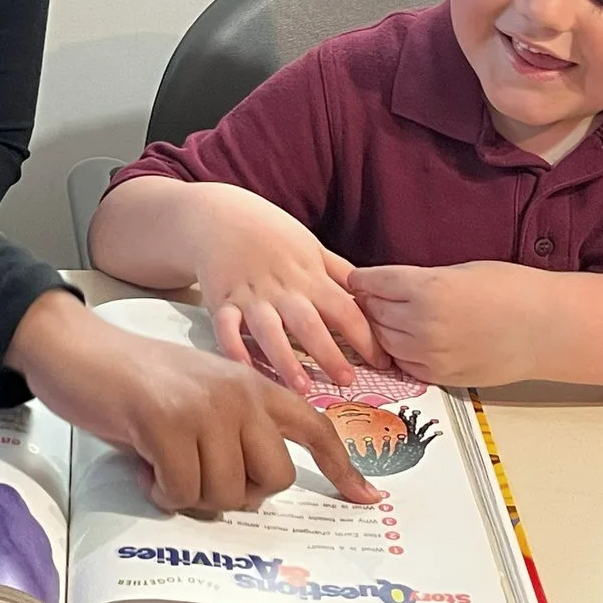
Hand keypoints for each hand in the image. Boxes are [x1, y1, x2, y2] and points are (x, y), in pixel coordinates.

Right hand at [5, 290, 382, 513]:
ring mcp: (206, 406)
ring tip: (163, 460)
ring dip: (190, 491)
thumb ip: (236, 428)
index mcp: (252, 383)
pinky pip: (183, 490)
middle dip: (237, 492)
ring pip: (226, 492)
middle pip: (272, 478)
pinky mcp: (167, 423)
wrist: (78, 349)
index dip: (341, 466)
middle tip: (199, 472)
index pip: (314, 426)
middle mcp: (239, 392)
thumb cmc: (136, 380)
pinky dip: (162, 491)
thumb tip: (257, 487)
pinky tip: (146, 465)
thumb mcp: (202, 393)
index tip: (364, 496)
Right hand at [186, 185, 380, 391]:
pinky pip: (226, 328)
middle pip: (309, 323)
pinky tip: (245, 370)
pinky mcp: (221, 300)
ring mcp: (250, 295)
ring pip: (269, 330)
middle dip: (329, 353)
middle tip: (347, 381)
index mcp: (309, 276)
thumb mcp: (311, 246)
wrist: (219, 216)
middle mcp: (282, 288)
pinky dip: (234, 349)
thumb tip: (371, 294)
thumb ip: (338, 273)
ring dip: (285, 359)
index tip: (382, 361)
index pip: (344, 308)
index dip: (365, 336)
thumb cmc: (271, 233)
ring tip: (302, 387)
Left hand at [348, 261, 543, 384]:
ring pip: (383, 340)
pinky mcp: (440, 375)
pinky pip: (403, 364)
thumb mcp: (460, 271)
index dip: (363, 280)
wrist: (547, 328)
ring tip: (386, 319)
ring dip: (380, 329)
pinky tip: (408, 340)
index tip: (357, 279)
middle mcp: (423, 323)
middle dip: (368, 303)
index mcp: (428, 288)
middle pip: (373, 312)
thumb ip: (420, 280)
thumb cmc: (511, 290)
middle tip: (368, 298)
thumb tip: (388, 286)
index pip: (373, 283)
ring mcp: (431, 353)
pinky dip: (399, 352)